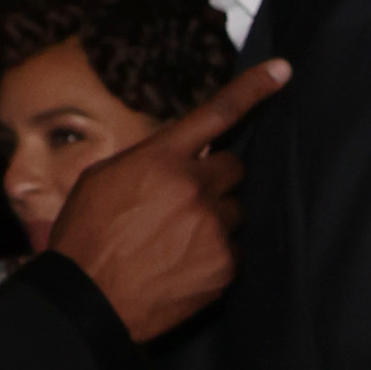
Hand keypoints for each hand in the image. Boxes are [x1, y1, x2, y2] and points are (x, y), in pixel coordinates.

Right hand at [47, 57, 287, 341]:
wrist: (90, 298)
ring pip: (235, 212)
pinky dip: (215, 254)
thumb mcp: (103, 179)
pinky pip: (234, 250)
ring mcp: (213, 228)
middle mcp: (194, 188)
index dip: (253, 89)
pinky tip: (181, 263)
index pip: (217, 114)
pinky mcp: (225, 265)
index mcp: (162, 159)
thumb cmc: (87, 237)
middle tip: (184, 202)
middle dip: (214, 180)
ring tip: (175, 239)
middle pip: (233, 169)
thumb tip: (172, 155)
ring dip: (214, 219)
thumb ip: (147, 160)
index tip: (283, 71)